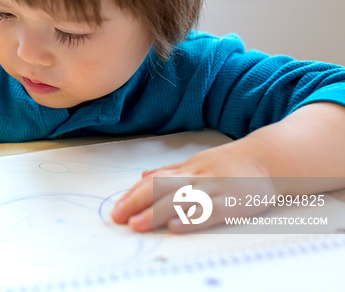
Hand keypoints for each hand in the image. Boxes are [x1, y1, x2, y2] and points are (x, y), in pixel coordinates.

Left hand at [111, 136, 274, 232]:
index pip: (154, 180)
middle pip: (162, 188)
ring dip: (156, 212)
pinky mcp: (233, 203)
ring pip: (180, 200)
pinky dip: (191, 219)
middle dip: (137, 203)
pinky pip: (209, 211)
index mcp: (187, 168)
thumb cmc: (231, 164)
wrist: (269, 159)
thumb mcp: (197, 162)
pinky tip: (175, 226)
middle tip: (118, 217)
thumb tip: (143, 176)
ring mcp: (215, 188)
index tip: (116, 209)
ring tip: (137, 225)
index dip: (133, 194)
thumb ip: (170, 170)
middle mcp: (197, 176)